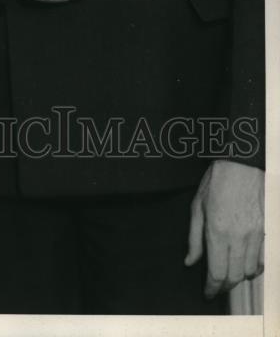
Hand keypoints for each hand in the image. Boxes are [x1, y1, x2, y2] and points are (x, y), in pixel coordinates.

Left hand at [185, 160, 263, 296]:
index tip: (207, 293)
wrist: (241, 164)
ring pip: (249, 271)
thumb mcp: (197, 206)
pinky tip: (245, 265)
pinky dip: (254, 268)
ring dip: (238, 278)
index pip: (217, 272)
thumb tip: (190, 261)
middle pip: (234, 276)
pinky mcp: (266, 231)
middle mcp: (238, 237)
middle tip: (216, 287)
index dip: (212, 288)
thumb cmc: (216, 182)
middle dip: (224, 286)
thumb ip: (194, 237)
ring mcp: (255, 235)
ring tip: (229, 276)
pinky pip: (262, 260)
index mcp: (217, 231)